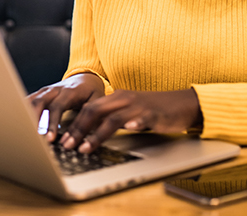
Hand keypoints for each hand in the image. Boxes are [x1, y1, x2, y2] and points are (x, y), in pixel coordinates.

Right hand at [27, 73, 104, 142]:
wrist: (86, 77)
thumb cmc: (91, 91)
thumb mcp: (97, 101)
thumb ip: (90, 115)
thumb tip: (87, 135)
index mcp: (70, 91)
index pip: (57, 107)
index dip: (52, 123)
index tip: (50, 138)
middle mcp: (56, 89)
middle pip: (40, 101)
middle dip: (34, 119)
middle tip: (32, 137)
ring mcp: (47, 90)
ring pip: (32, 100)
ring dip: (26, 115)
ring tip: (23, 132)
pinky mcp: (42, 93)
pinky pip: (29, 100)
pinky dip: (23, 110)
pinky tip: (18, 122)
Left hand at [58, 88, 202, 153]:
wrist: (183, 103)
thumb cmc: (155, 110)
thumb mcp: (129, 111)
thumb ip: (111, 117)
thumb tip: (89, 131)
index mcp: (117, 97)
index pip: (89, 108)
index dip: (74, 123)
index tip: (63, 139)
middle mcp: (125, 99)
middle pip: (95, 111)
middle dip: (79, 129)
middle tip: (68, 145)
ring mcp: (139, 106)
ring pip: (113, 118)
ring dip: (97, 134)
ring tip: (86, 148)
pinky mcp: (154, 114)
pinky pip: (143, 118)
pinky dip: (135, 123)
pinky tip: (130, 129)